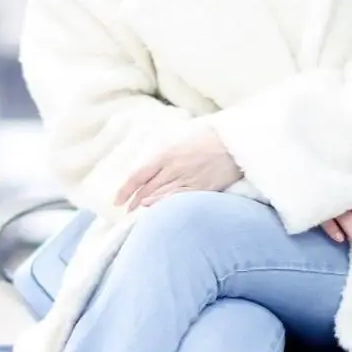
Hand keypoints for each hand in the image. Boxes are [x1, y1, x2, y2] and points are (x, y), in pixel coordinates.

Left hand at [115, 128, 241, 209]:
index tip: (116, 200)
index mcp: (166, 153)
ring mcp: (187, 179)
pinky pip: (177, 199)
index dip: (125, 189)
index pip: (138, 175)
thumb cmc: (209, 138)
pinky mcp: (201, 188)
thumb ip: (165, 155)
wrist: (235, 143)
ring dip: (145, 205)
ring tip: (136, 213)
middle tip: (126, 209)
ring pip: (159, 196)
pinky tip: (154, 210)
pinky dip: (163, 205)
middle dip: (133, 200)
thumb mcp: (181, 140)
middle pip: (146, 189)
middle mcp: (173, 167)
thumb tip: (151, 167)